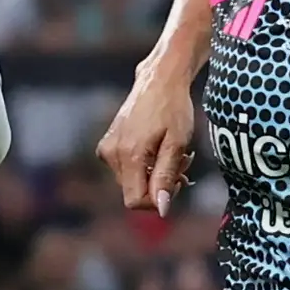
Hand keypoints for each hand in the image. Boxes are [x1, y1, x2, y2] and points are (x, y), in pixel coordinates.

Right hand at [98, 62, 202, 215]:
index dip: (158, 201)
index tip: (178, 182)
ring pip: (131, 181)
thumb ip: (166, 177)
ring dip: (154, 175)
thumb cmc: (173, 107)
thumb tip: (162, 209)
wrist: (159, 80)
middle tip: (183, 164)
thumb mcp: (177, 144)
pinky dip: (144, 165)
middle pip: (134, 191)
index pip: (135, 201)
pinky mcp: (107, 145)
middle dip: (160, 185)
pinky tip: (158, 150)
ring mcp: (106, 149)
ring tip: (173, 154)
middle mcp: (111, 155)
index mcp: (128, 155)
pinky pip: (126, 168)